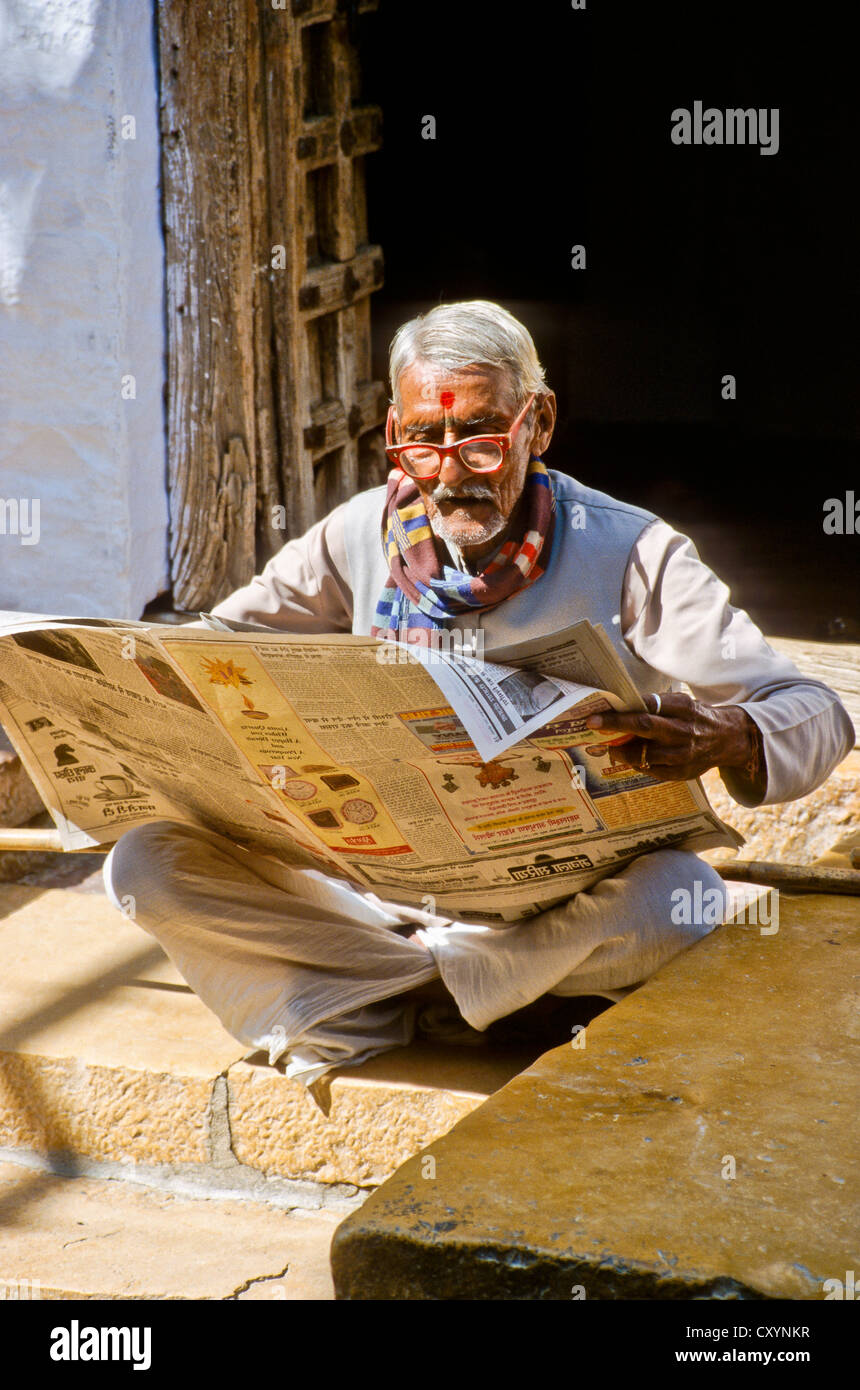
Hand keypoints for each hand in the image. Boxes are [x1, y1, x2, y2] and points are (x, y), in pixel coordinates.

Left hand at [584, 691, 757, 781]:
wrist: (727, 739)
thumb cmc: (694, 717)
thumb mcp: (681, 703)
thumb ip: (655, 705)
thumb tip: (621, 707)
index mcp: (683, 707)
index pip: (647, 706)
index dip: (621, 710)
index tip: (597, 712)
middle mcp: (684, 730)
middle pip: (644, 726)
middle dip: (615, 725)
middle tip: (593, 724)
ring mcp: (683, 754)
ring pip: (645, 754)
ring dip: (622, 751)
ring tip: (610, 747)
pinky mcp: (682, 772)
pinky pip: (651, 770)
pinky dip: (636, 764)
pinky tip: (628, 759)